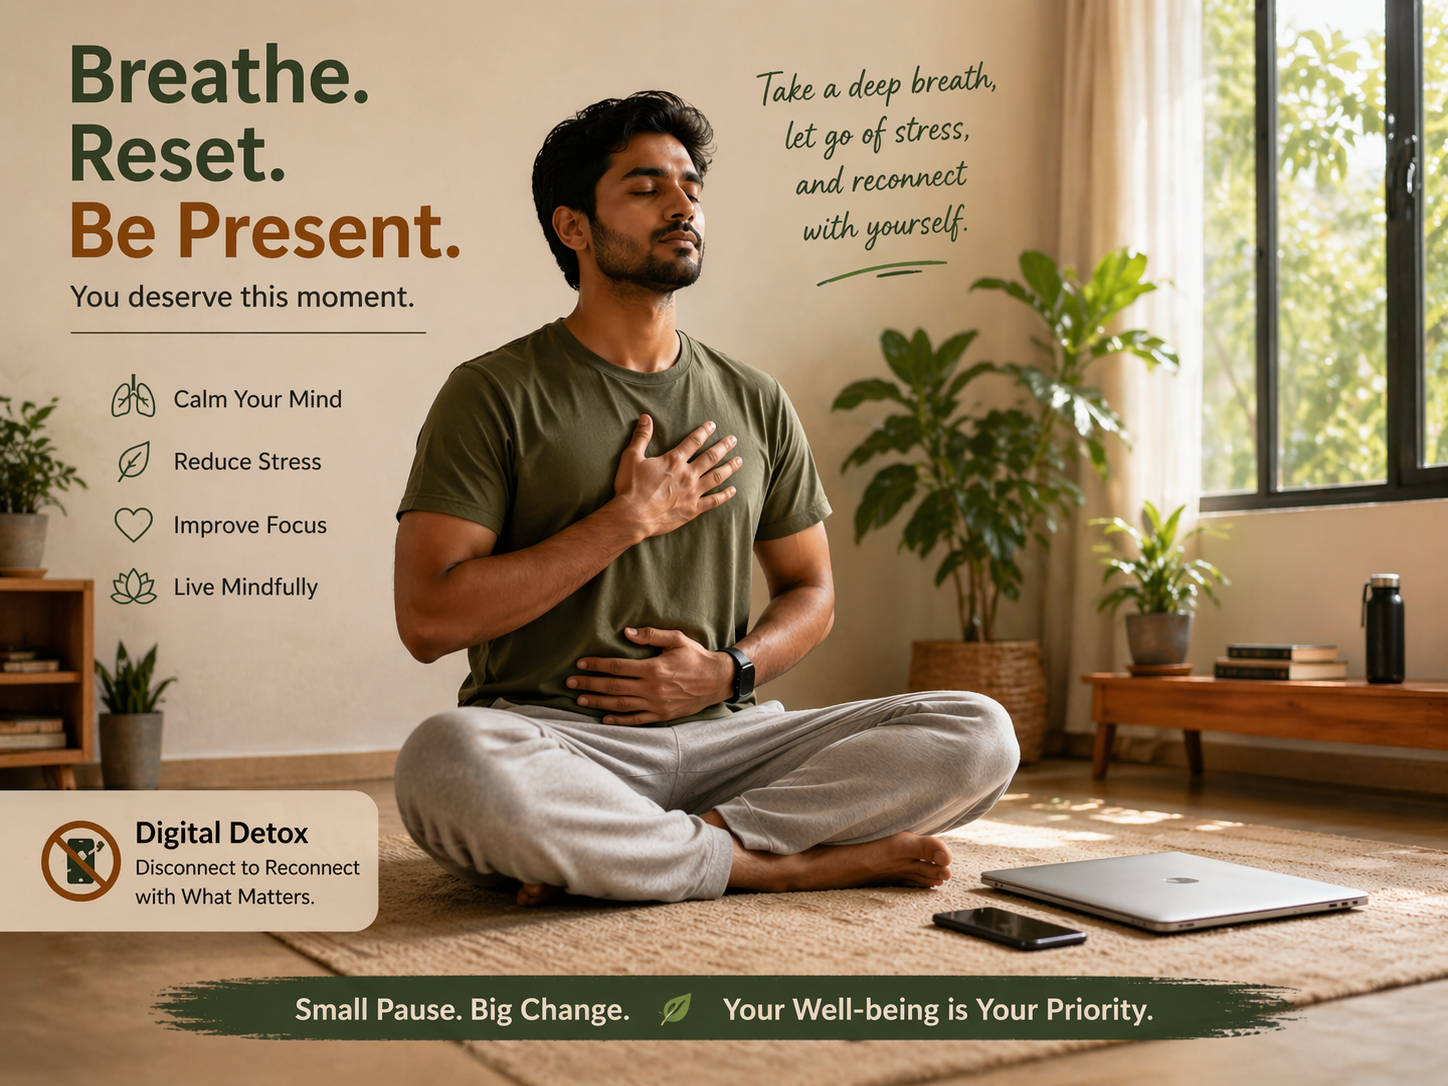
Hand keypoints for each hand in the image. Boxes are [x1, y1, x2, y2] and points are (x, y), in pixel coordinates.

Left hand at [567, 626, 735, 724]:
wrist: (718, 680)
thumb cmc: (697, 656)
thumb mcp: (677, 639)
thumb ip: (651, 635)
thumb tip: (627, 631)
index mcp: (654, 668)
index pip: (617, 667)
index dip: (596, 665)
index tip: (580, 664)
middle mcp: (652, 688)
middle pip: (613, 686)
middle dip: (589, 684)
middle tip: (569, 682)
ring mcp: (656, 704)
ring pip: (620, 704)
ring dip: (598, 702)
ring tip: (579, 699)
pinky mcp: (662, 716)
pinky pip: (636, 720)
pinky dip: (618, 721)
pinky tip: (603, 718)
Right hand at [610, 415, 741, 540]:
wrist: (633, 516)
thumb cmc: (630, 487)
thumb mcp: (631, 457)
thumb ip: (641, 437)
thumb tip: (646, 417)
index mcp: (674, 461)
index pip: (693, 441)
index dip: (704, 431)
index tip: (712, 425)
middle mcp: (687, 474)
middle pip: (710, 457)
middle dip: (723, 447)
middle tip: (733, 440)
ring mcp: (692, 492)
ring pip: (716, 477)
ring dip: (729, 467)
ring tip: (739, 460)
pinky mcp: (693, 509)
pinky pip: (713, 501)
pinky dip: (725, 495)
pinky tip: (733, 490)